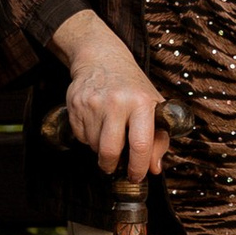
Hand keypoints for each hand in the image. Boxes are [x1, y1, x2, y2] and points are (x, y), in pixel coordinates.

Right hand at [48, 9, 169, 181]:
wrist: (102, 58)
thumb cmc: (133, 86)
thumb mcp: (154, 105)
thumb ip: (159, 138)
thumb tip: (154, 168)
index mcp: (141, 102)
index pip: (141, 144)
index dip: (138, 167)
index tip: (137, 176)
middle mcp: (117, 102)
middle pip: (110, 151)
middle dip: (112, 166)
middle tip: (115, 167)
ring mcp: (93, 103)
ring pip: (93, 146)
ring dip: (100, 149)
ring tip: (108, 134)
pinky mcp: (75, 105)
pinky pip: (80, 136)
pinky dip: (89, 138)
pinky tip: (96, 123)